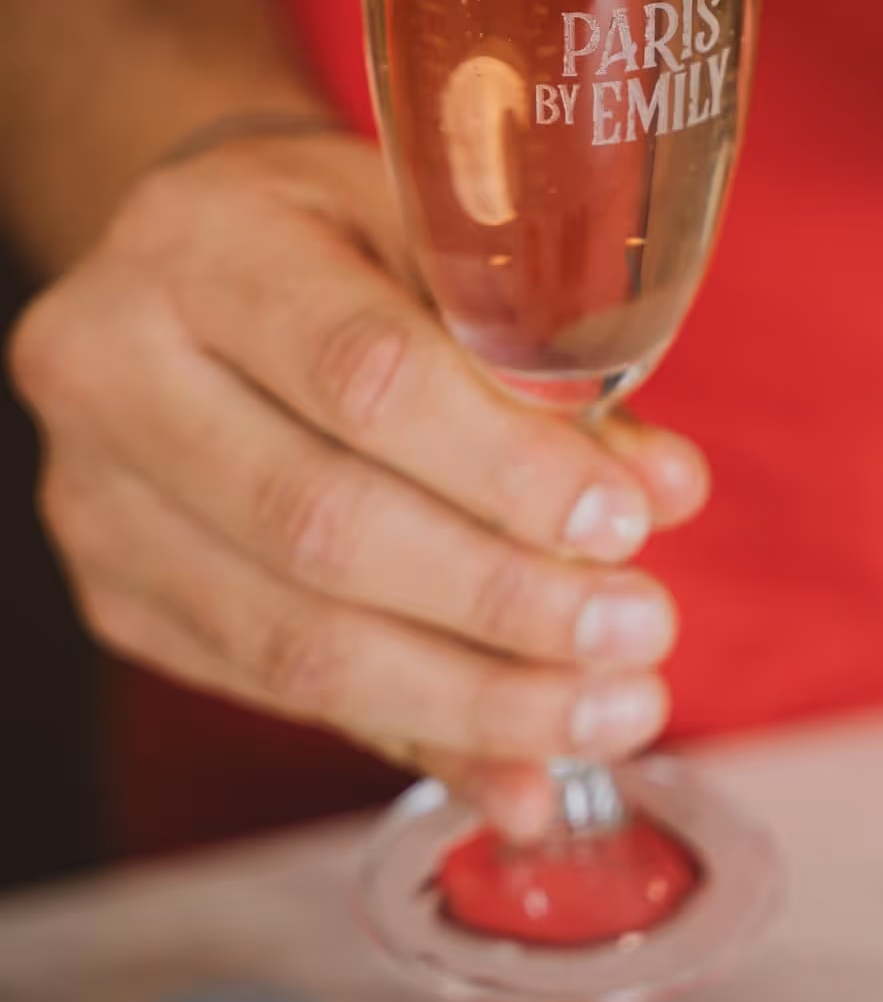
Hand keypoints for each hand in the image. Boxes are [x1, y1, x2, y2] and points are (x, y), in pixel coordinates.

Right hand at [8, 127, 707, 834]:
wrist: (191, 258)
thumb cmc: (335, 233)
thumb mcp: (435, 237)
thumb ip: (541, 355)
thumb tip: (663, 490)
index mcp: (201, 243)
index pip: (361, 373)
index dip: (503, 465)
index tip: (625, 523)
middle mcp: (113, 369)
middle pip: (322, 524)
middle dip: (503, 600)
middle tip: (638, 633)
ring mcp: (99, 498)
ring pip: (293, 641)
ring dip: (474, 697)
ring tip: (609, 712)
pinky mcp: (118, 598)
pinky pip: (279, 694)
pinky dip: (415, 735)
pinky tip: (522, 768)